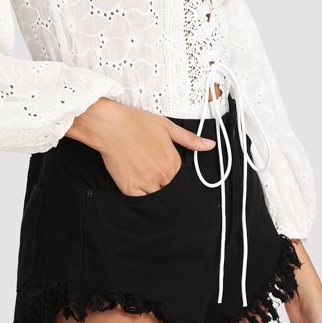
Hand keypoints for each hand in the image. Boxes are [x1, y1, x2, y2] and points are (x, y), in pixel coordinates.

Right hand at [67, 97, 216, 196]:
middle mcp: (162, 175)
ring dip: (151, 187)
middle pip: (167, 187)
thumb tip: (210, 145)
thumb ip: (190, 139)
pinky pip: (140, 199)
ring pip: (155, 196)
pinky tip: (133, 176)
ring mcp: (145, 184)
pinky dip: (139, 192)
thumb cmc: (136, 122)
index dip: (169, 169)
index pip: (178, 177)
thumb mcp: (167, 126)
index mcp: (173, 162)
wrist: (111, 125)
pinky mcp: (129, 189)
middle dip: (161, 179)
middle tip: (148, 164)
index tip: (158, 161)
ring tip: (140, 169)